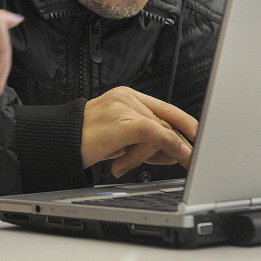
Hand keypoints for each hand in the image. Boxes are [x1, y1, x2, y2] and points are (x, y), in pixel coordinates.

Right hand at [81, 87, 196, 175]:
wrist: (59, 142)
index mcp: (127, 96)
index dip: (186, 122)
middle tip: (187, 164)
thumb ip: (147, 141)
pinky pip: (154, 132)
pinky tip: (180, 153)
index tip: (202, 136)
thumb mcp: (120, 139)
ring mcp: (124, 108)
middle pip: (164, 123)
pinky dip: (170, 143)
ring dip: (152, 155)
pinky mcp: (122, 122)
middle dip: (175, 146)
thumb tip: (178, 151)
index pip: (165, 108)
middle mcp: (127, 98)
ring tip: (123, 164)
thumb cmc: (86, 139)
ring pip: (159, 131)